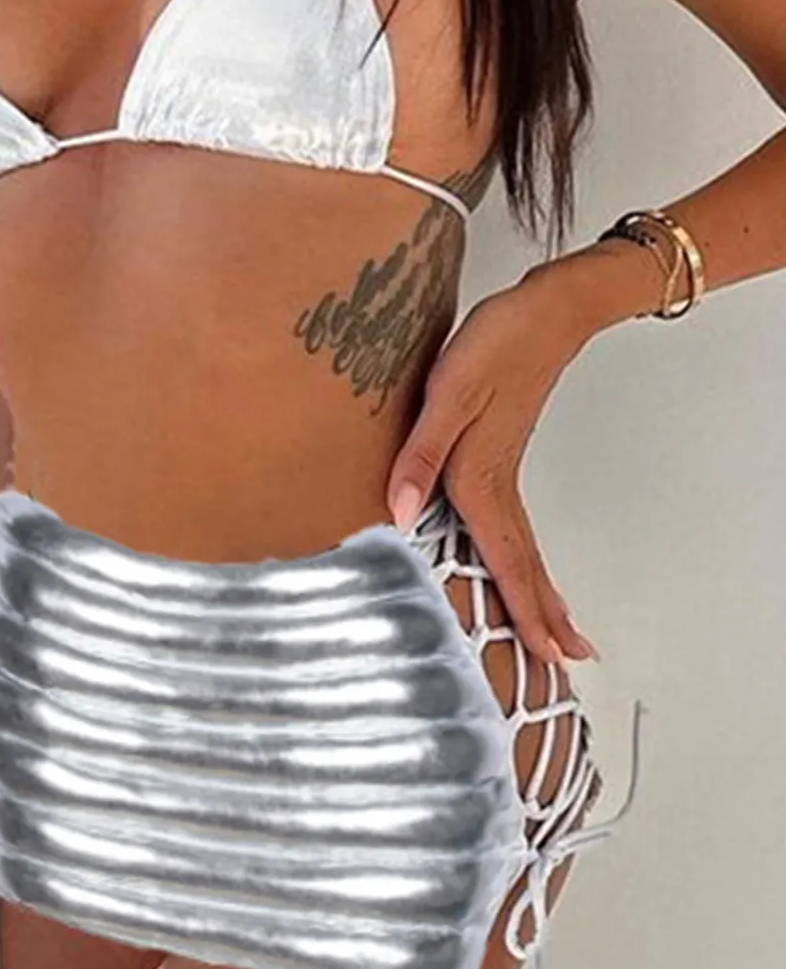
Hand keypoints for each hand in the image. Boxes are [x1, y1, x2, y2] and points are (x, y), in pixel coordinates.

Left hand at [385, 264, 600, 667]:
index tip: (547, 654)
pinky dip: (526, 559)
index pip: (505, 562)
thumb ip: (420, 456)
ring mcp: (505, 473)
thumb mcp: (448, 394)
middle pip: (525, 566)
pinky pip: (516, 527)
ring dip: (543, 593)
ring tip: (563, 631)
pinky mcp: (502, 457)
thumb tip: (400, 517)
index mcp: (482, 480)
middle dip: (546, 617)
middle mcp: (497, 485)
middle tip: (569, 662)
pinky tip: (525, 568)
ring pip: (524, 549)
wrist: (547, 307)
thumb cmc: (498, 342)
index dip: (524, 610)